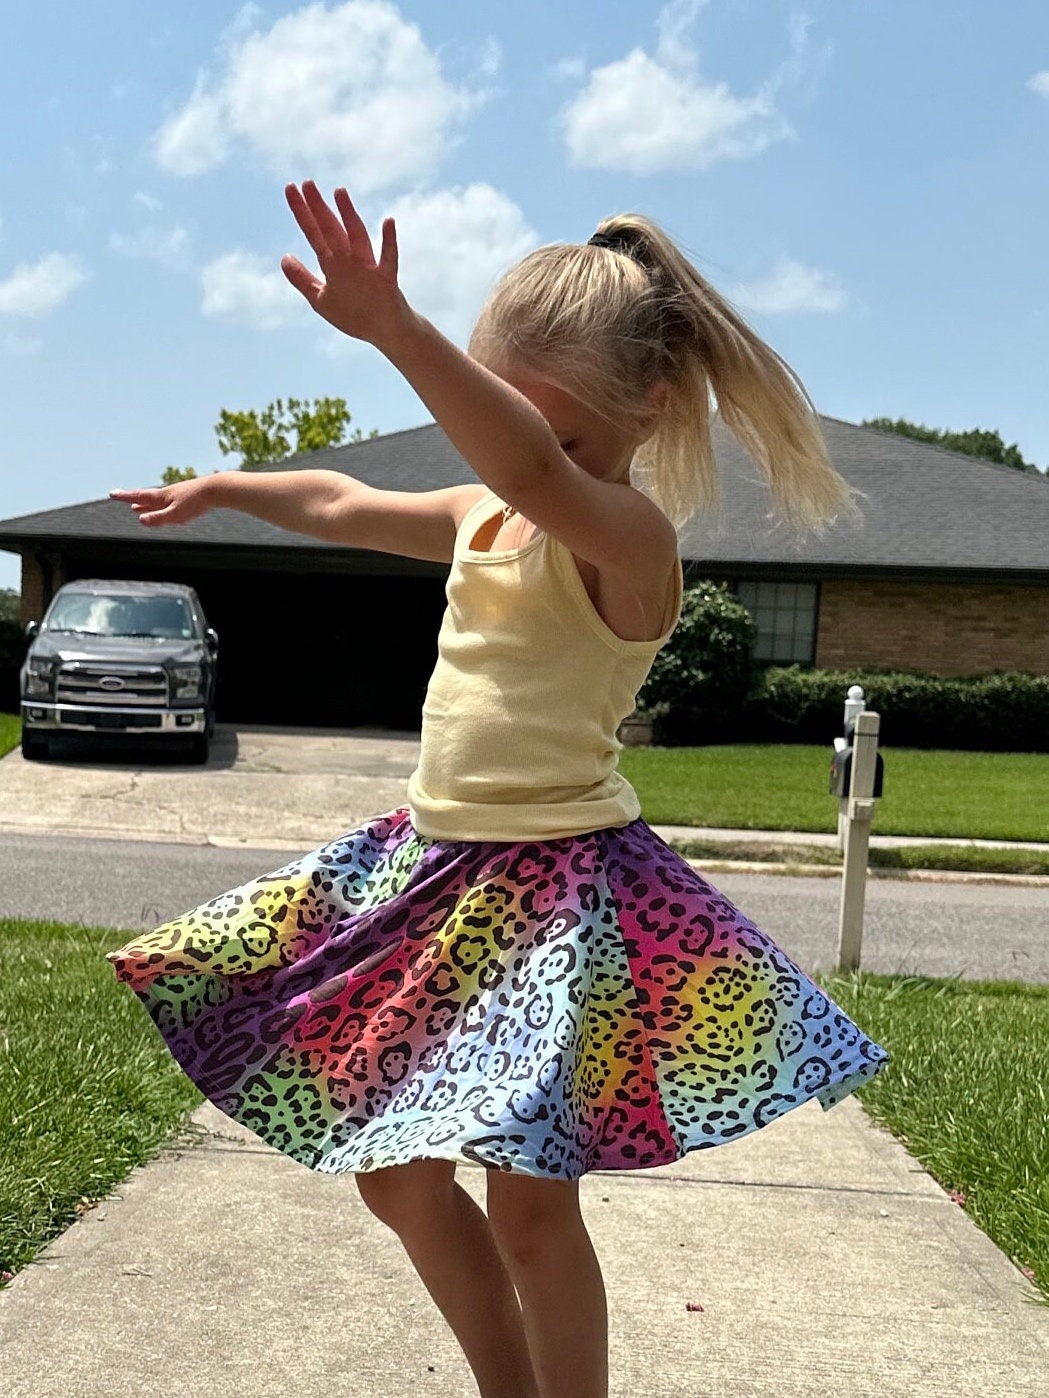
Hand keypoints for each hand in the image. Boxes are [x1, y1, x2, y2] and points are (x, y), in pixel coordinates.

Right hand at [109, 477, 214, 526]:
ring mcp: (176, 495)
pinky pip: (167, 503)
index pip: (138, 497)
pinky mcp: (186, 497)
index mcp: (161, 497)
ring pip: (155, 501)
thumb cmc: (196, 502)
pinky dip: (159, 507)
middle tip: (118, 497)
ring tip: (136, 508)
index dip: (124, 497)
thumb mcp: (176, 515)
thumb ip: (158, 518)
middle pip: (144, 498)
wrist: (216, 489)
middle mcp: (166, 494)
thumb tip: (140, 519)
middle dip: (130, 499)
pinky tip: (163, 509)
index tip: (112, 493)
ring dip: (143, 505)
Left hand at [281, 181, 406, 345]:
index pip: (314, 233)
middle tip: (307, 183)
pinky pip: (388, 259)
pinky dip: (389, 242)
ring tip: (339, 192)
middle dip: (319, 208)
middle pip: (331, 230)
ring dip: (349, 216)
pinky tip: (388, 222)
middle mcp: (349, 261)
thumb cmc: (354, 315)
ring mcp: (368, 268)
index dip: (302, 212)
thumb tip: (284, 258)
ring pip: (357, 238)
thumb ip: (302, 280)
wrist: (386, 332)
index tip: (290, 188)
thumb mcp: (321, 300)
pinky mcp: (386, 280)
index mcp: (333, 265)